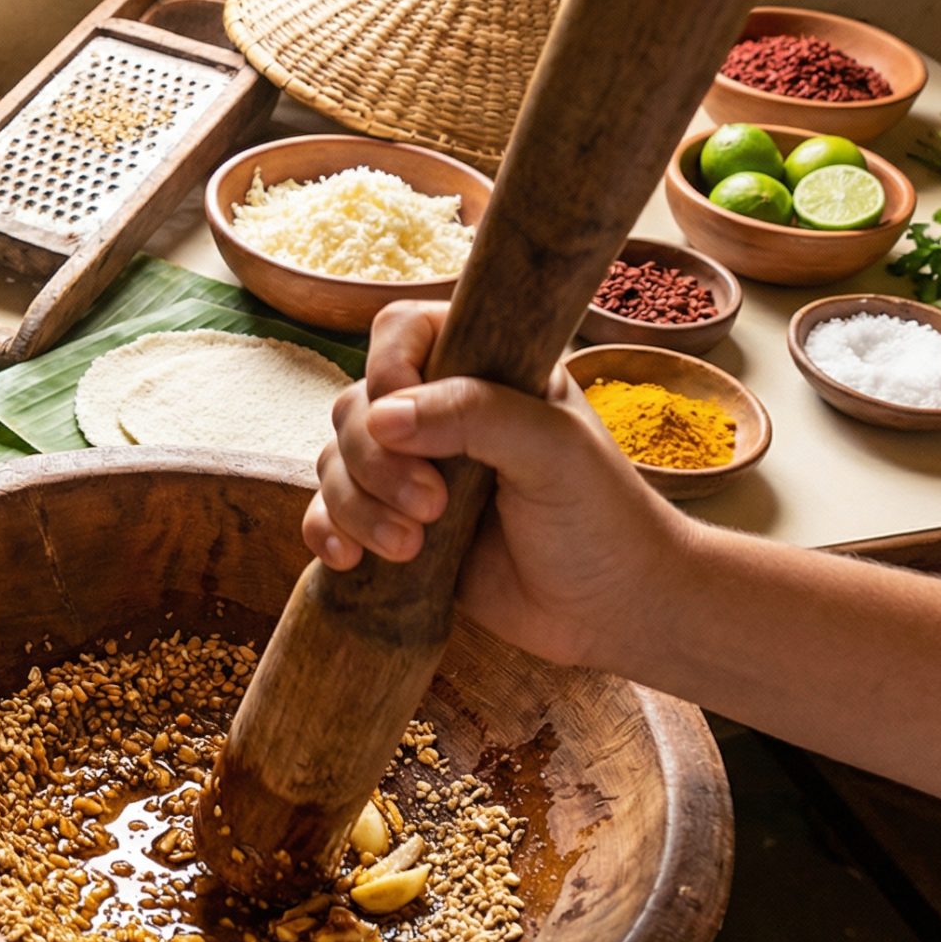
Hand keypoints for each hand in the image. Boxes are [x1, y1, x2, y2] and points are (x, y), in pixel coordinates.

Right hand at [302, 301, 696, 666]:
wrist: (612, 610)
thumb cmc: (602, 518)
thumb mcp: (553, 450)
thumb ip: (474, 415)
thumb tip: (381, 416)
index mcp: (484, 369)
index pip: (402, 331)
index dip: (387, 368)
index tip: (402, 421)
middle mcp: (441, 413)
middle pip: (357, 406)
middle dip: (376, 462)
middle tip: (431, 507)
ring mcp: (414, 471)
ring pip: (335, 462)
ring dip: (357, 505)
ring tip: (409, 547)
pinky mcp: (395, 525)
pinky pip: (330, 514)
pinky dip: (328, 531)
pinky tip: (350, 560)